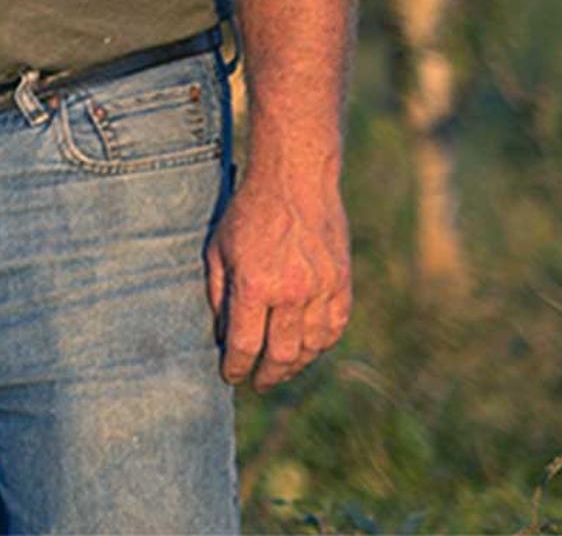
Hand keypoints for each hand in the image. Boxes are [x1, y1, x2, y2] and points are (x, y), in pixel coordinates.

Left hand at [206, 164, 350, 386]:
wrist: (295, 179)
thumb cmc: (248, 212)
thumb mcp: (218, 249)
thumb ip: (218, 295)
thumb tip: (223, 335)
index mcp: (255, 285)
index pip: (246, 345)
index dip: (236, 367)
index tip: (231, 377)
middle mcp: (292, 292)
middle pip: (282, 354)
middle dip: (267, 375)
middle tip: (257, 383)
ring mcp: (322, 289)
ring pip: (312, 347)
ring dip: (295, 365)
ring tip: (280, 370)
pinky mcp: (342, 282)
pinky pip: (334, 327)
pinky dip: (320, 345)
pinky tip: (308, 350)